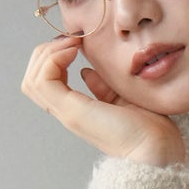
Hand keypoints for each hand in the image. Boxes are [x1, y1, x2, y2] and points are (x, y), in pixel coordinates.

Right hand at [21, 34, 185, 166]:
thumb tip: (87, 71)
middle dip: (46, 51)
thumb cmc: (149, 127)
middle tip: (72, 39)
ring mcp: (68, 113)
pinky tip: (74, 51)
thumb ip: (103, 86)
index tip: (77, 42)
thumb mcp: (123, 97)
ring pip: (32, 80)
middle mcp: (68, 112)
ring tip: (72, 44)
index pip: (45, 82)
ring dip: (48, 53)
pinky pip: (43, 81)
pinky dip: (53, 59)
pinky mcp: (73, 112)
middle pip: (32, 80)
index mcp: (78, 110)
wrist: (157, 149)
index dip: (54, 56)